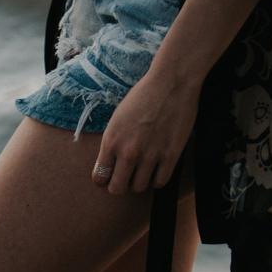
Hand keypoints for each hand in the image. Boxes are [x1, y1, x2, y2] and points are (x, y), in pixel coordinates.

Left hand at [92, 67, 200, 195]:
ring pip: (139, 188)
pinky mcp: (170, 155)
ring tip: (143, 171)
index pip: (100, 177)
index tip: (110, 175)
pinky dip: (157, 179)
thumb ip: (113, 142)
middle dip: (120, 185)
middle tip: (126, 177)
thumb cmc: (143, 96)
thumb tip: (111, 162)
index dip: (104, 179)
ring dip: (139, 182)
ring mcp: (150, 155)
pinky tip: (157, 169)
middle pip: (117, 188)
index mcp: (111, 141)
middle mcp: (128, 152)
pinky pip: (160, 182)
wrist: (171, 83)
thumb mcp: (117, 118)